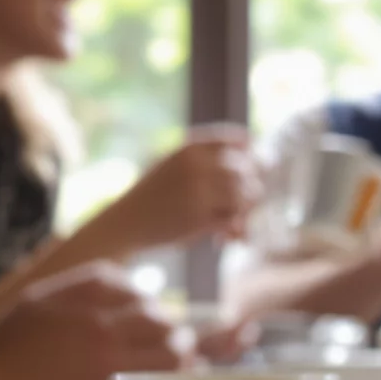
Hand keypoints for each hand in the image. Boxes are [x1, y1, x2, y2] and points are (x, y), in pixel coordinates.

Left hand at [0, 264, 185, 379]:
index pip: (182, 364)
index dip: (188, 368)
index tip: (186, 373)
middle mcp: (108, 349)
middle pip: (171, 329)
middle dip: (176, 342)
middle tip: (169, 352)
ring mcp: (82, 316)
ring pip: (146, 302)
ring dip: (153, 314)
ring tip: (144, 328)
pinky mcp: (58, 294)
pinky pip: (111, 278)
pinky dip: (124, 289)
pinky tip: (122, 301)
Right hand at [101, 127, 262, 252]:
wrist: (124, 224)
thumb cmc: (152, 197)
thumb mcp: (173, 165)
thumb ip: (206, 161)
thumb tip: (257, 155)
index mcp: (190, 147)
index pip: (239, 139)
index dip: (252, 156)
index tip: (254, 171)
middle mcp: (196, 164)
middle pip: (248, 170)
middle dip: (251, 190)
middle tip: (242, 208)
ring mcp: (198, 190)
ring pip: (246, 195)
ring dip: (245, 213)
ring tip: (233, 225)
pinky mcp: (198, 218)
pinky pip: (234, 220)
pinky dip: (234, 232)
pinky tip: (221, 240)